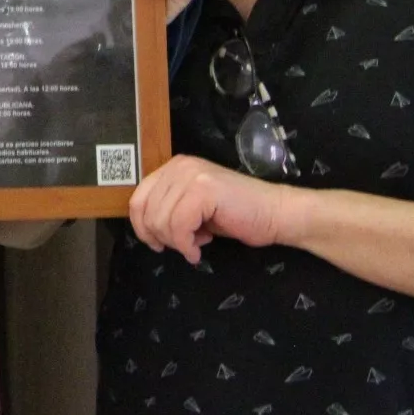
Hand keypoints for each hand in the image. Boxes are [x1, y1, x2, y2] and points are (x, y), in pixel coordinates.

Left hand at [128, 154, 294, 263]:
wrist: (275, 213)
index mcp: (173, 168)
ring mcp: (191, 175)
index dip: (142, 227)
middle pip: (146, 211)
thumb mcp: (192, 209)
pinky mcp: (204, 189)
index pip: (138, 199)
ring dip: (177, 242)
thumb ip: (169, 208)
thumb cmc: (236, 214)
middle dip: (162, 237)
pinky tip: (201, 248)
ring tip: (198, 243)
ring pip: (161, 220)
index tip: (159, 244)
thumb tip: (146, 226)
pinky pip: (178, 225)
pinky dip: (186, 245)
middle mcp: (179, 166)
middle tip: (185, 245)